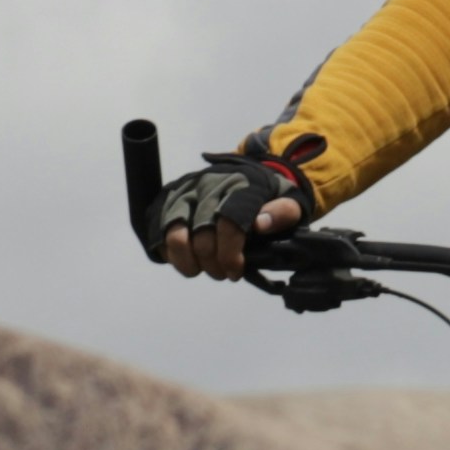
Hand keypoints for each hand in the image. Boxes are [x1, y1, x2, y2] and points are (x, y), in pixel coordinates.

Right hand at [155, 141, 317, 279]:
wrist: (246, 175)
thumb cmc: (269, 197)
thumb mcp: (290, 202)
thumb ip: (282, 213)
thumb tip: (260, 224)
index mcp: (239, 186)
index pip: (229, 222)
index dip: (230, 254)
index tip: (236, 271)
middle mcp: (208, 186)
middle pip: (202, 236)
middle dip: (212, 264)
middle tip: (223, 273)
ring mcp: (185, 192)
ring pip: (174, 234)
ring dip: (186, 262)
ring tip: (198, 270)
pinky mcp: (169, 200)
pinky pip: (159, 231)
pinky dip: (169, 253)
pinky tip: (186, 259)